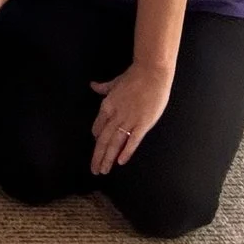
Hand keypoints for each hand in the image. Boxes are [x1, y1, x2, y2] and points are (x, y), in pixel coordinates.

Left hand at [89, 60, 174, 175]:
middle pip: (103, 140)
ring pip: (115, 143)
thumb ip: (103, 88)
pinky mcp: (143, 124)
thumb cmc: (133, 77)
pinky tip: (120, 162)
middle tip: (95, 170)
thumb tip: (92, 85)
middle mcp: (115, 115)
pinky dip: (126, 151)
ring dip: (108, 158)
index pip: (98, 128)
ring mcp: (129, 120)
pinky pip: (132, 140)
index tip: (97, 151)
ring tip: (103, 170)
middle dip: (98, 156)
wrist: (151, 73)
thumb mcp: (114, 83)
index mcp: (107, 106)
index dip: (97, 140)